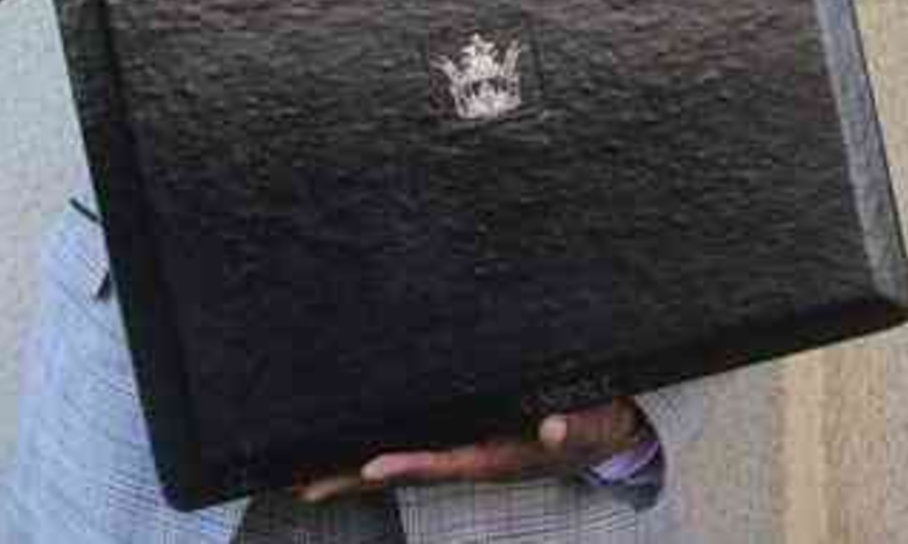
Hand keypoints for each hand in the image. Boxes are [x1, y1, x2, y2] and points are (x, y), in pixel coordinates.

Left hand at [294, 399, 650, 503]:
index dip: (412, 466)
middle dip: (356, 481)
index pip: (450, 463)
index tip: (372, 468)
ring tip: (303, 481)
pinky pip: (416, 449)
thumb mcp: (596, 424)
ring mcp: (467, 454)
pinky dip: (379, 454)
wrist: (603, 433)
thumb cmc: (598, 423)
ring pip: (405, 467)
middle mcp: (476, 460)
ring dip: (354, 476)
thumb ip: (577, 426)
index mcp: (504, 456)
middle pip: (409, 473)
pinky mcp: (466, 442)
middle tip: (304, 485)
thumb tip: (553, 429)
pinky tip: (344, 457)